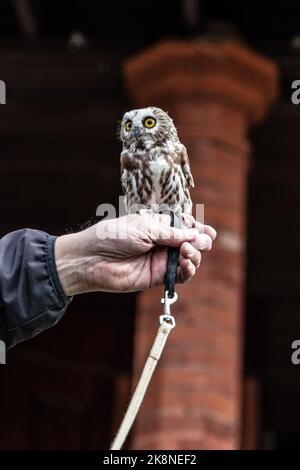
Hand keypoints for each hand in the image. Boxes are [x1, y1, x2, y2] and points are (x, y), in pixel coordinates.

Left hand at [54, 213, 216, 294]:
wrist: (92, 259)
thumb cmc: (114, 237)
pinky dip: (188, 270)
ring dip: (195, 255)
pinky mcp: (157, 276)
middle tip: (203, 242)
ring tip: (187, 251)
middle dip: (200, 241)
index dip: (198, 229)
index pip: (184, 226)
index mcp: (157, 224)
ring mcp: (160, 259)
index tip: (209, 232)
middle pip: (190, 242)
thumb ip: (172, 233)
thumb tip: (197, 235)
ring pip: (189, 259)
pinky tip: (186, 263)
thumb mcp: (146, 228)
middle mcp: (161, 242)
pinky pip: (180, 275)